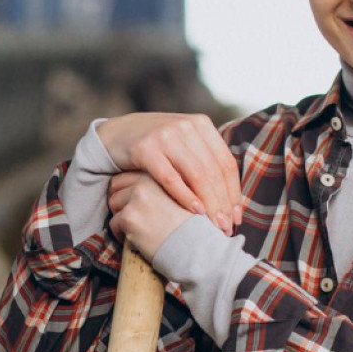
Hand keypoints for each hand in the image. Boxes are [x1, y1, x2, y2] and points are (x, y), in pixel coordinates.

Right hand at [96, 112, 239, 234]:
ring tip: (214, 224)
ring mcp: (165, 135)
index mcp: (201, 124)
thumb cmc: (154, 146)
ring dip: (208, 203)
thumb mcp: (182, 143)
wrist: (114, 135)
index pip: (225, 162)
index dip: (234, 192)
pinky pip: (170, 177)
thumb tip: (230, 194)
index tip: (237, 216)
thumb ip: (204, 158)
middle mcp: (186, 127)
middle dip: (223, 203)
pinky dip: (184, 196)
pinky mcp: (145, 148)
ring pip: (197, 174)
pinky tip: (194, 211)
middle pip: (213, 171)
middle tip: (226, 227)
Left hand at [107, 172, 191, 256]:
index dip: (126, 189)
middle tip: (128, 216)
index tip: (132, 203)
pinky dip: (120, 234)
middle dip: (119, 201)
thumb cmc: (194, 226)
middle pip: (115, 187)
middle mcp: (144, 183)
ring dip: (120, 217)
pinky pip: (114, 224)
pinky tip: (134, 240)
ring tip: (133, 229)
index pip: (127, 176)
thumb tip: (142, 194)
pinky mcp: (129, 218)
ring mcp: (136, 200)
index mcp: (157, 175)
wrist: (197, 246)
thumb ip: (163, 189)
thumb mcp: (182, 197)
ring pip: (113, 204)